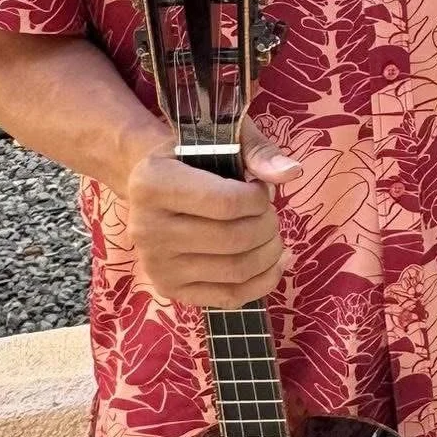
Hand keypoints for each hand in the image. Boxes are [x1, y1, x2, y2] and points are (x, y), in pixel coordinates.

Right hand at [124, 119, 299, 308]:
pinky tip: (275, 262)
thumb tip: (291, 172)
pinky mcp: (169, 289)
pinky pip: (229, 298)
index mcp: (152, 183)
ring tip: (270, 233)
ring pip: (236, 271)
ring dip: (270, 252)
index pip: (226, 203)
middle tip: (269, 213)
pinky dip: (264, 282)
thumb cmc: (195, 158)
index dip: (258, 199)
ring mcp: (155, 264)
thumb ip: (258, 152)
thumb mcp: (224, 139)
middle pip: (234, 240)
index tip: (261, 189)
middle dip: (267, 225)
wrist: (156, 187)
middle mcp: (146, 228)